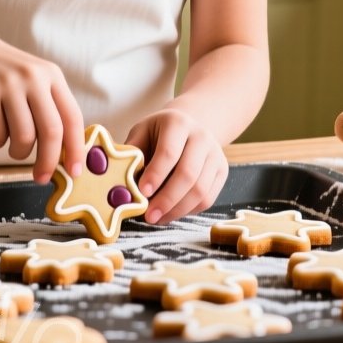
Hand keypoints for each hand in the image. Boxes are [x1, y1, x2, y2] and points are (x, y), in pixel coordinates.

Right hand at [0, 30, 84, 183]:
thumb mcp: (30, 80)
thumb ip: (47, 109)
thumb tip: (62, 152)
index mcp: (51, 75)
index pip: (72, 118)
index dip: (76, 149)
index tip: (74, 171)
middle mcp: (34, 77)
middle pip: (51, 131)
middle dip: (48, 162)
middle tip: (41, 177)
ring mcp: (9, 84)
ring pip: (24, 137)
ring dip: (16, 152)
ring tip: (9, 143)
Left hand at [125, 108, 228, 224]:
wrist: (189, 126)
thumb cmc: (158, 133)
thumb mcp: (141, 133)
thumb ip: (132, 154)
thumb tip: (119, 182)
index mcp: (178, 123)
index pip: (169, 152)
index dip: (155, 174)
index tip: (141, 193)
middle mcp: (201, 137)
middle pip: (188, 174)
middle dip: (166, 199)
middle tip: (148, 216)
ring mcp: (215, 154)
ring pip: (200, 191)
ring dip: (177, 210)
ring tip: (157, 218)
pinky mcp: (222, 171)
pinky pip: (207, 199)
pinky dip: (188, 211)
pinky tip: (171, 213)